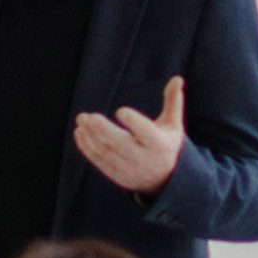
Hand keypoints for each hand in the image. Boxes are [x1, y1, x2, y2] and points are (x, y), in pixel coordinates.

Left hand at [74, 76, 187, 196]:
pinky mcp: (118, 176)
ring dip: (91, 137)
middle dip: (103, 130)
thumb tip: (177, 78)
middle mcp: (144, 159)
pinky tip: (80, 133)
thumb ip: (173, 102)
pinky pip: (100, 162)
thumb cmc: (166, 143)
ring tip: (81, 120)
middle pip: (121, 144)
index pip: (146, 133)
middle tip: (88, 116)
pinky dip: (88, 148)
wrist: (165, 179)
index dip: (134, 122)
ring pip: (107, 153)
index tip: (120, 110)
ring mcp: (130, 170)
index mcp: (159, 145)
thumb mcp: (173, 124)